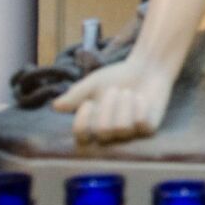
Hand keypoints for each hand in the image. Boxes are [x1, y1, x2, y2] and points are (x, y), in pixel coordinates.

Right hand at [52, 58, 174, 143]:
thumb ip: (76, 94)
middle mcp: (110, 133)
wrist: (146, 67)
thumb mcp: (94, 83)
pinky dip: (141, 106)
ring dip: (125, 104)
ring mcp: (130, 133)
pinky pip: (142, 124)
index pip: (81, 137)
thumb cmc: (117, 77)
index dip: (83, 122)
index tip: (88, 103)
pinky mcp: (148, 129)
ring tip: (129, 92)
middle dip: (109, 105)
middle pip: (103, 131)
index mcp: (93, 124)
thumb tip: (56, 106)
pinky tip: (142, 98)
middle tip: (116, 90)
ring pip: (122, 128)